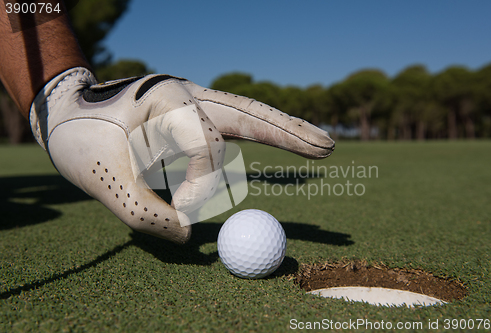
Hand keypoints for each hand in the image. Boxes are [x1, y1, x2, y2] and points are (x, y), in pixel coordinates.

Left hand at [30, 68, 333, 243]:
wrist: (63, 111)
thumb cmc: (77, 139)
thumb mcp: (100, 179)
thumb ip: (143, 214)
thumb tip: (190, 237)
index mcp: (165, 98)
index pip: (207, 145)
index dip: (203, 185)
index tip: (184, 214)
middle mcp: (186, 92)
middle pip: (251, 111)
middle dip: (293, 131)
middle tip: (332, 147)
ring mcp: (193, 101)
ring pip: (249, 114)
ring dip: (285, 132)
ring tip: (322, 146)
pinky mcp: (194, 114)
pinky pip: (236, 124)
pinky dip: (266, 133)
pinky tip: (292, 140)